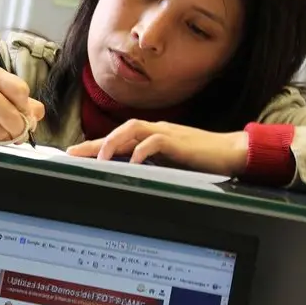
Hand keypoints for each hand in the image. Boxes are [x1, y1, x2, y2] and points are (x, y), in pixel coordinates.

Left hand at [66, 119, 249, 175]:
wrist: (231, 153)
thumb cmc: (202, 160)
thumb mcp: (170, 164)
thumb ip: (151, 165)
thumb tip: (127, 175)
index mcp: (152, 136)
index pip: (118, 139)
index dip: (94, 145)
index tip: (74, 154)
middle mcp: (156, 130)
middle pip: (119, 131)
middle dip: (95, 142)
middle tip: (74, 154)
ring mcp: (167, 133)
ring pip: (132, 129)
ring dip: (114, 142)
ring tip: (101, 158)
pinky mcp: (178, 140)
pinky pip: (155, 140)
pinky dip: (141, 150)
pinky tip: (133, 161)